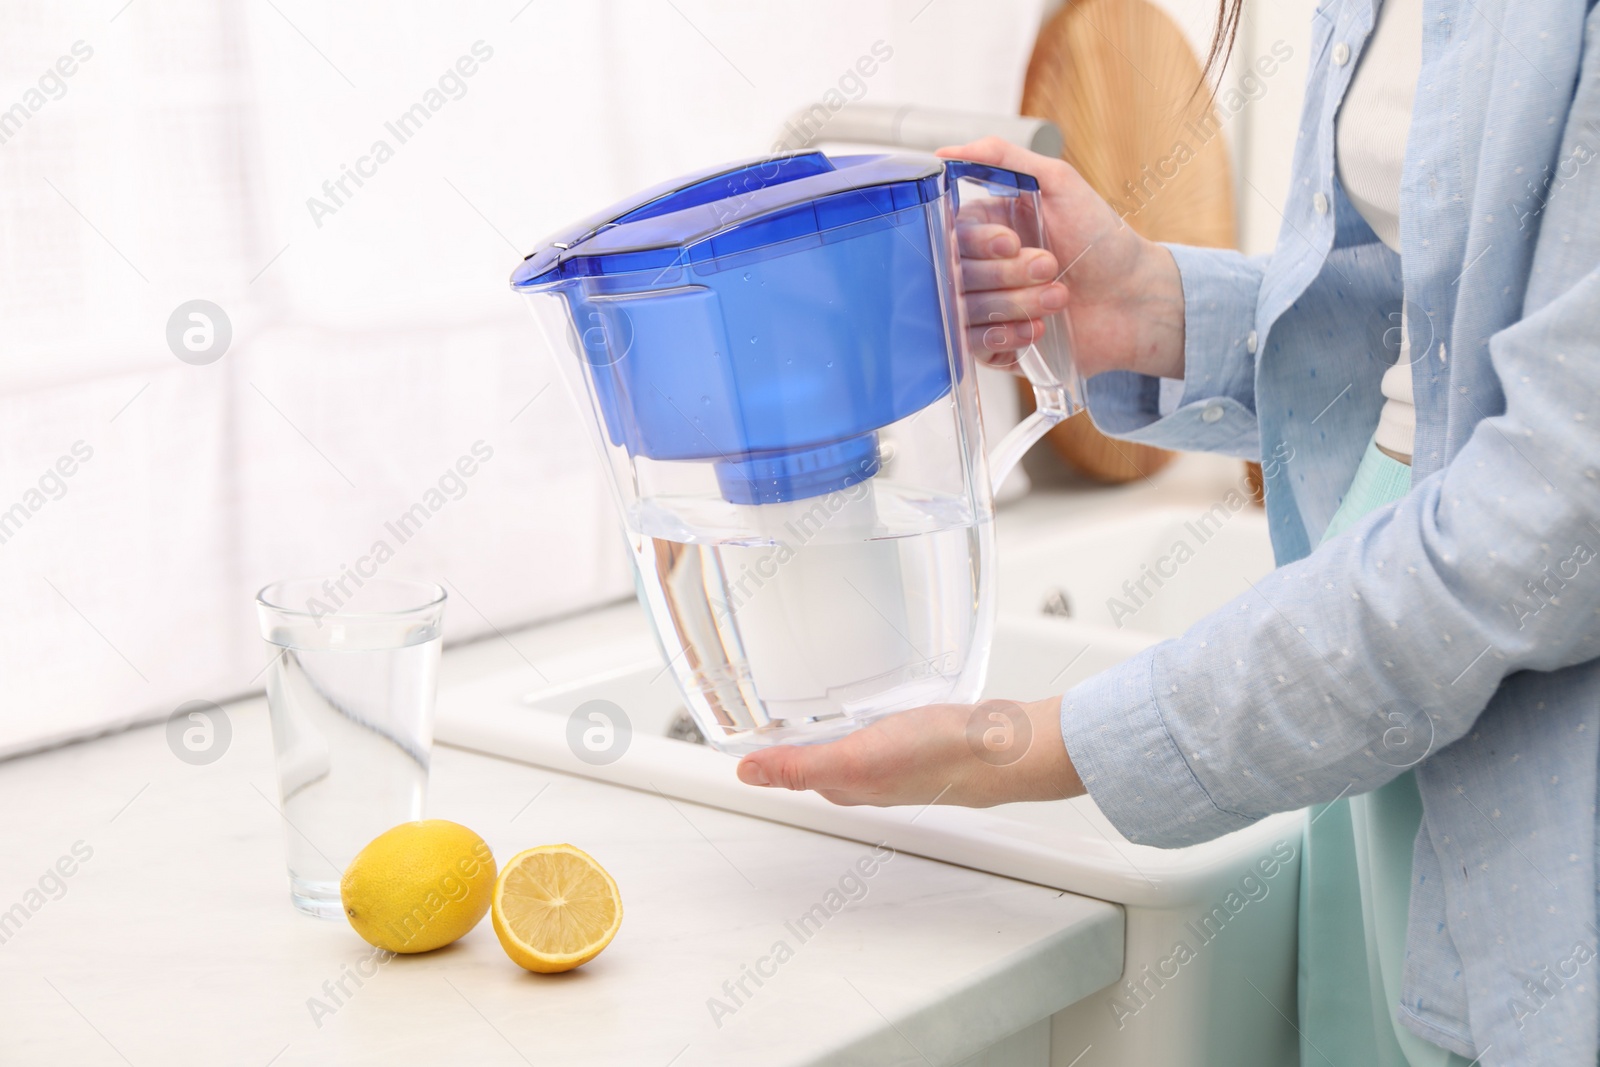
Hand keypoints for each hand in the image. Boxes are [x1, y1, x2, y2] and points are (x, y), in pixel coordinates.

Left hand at [734, 697, 1085, 808]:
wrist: (1005, 746)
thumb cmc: (940, 757)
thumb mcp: (857, 759)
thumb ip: (799, 767)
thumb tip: (746, 773)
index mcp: (843, 783)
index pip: (786, 768)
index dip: (761, 747)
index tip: (737, 722)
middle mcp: (865, 773)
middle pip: (812, 753)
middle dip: (787, 731)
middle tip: (761, 699)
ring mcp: (893, 755)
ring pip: (844, 737)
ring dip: (822, 718)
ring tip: (802, 692)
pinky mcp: (919, 734)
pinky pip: (876, 722)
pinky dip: (861, 707)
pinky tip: (865, 691)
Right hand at [936, 137, 1186, 380]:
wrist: (1136, 300)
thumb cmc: (1103, 241)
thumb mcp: (1059, 183)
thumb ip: (1003, 158)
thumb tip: (945, 151)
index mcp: (989, 227)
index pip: (952, 235)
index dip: (980, 242)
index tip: (1013, 243)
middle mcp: (983, 266)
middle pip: (958, 274)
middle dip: (1008, 274)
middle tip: (1051, 266)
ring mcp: (987, 307)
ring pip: (966, 312)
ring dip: (1016, 304)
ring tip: (1059, 297)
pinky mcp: (996, 344)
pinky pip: (975, 347)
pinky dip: (1005, 337)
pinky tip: (1039, 330)